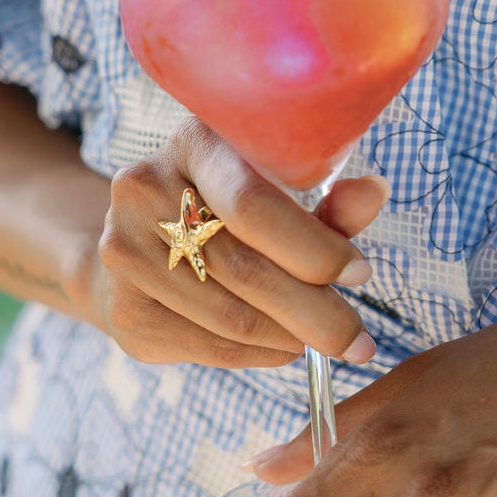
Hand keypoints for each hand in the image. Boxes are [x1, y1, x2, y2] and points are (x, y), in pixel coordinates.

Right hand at [91, 116, 389, 367]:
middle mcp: (143, 189)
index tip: (360, 274)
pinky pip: (207, 347)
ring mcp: (122, 251)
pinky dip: (258, 354)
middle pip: (244, 268)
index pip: (253, 205)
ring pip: (228, 317)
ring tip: (318, 339)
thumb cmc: (225, 211)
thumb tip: (375, 192)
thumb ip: (325, 202)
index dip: (313, 247)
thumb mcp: (275, 192)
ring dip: (289, 338)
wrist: (138, 242)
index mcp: (192, 142)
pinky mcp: (121, 309)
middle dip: (315, 312)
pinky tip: (280, 345)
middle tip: (358, 341)